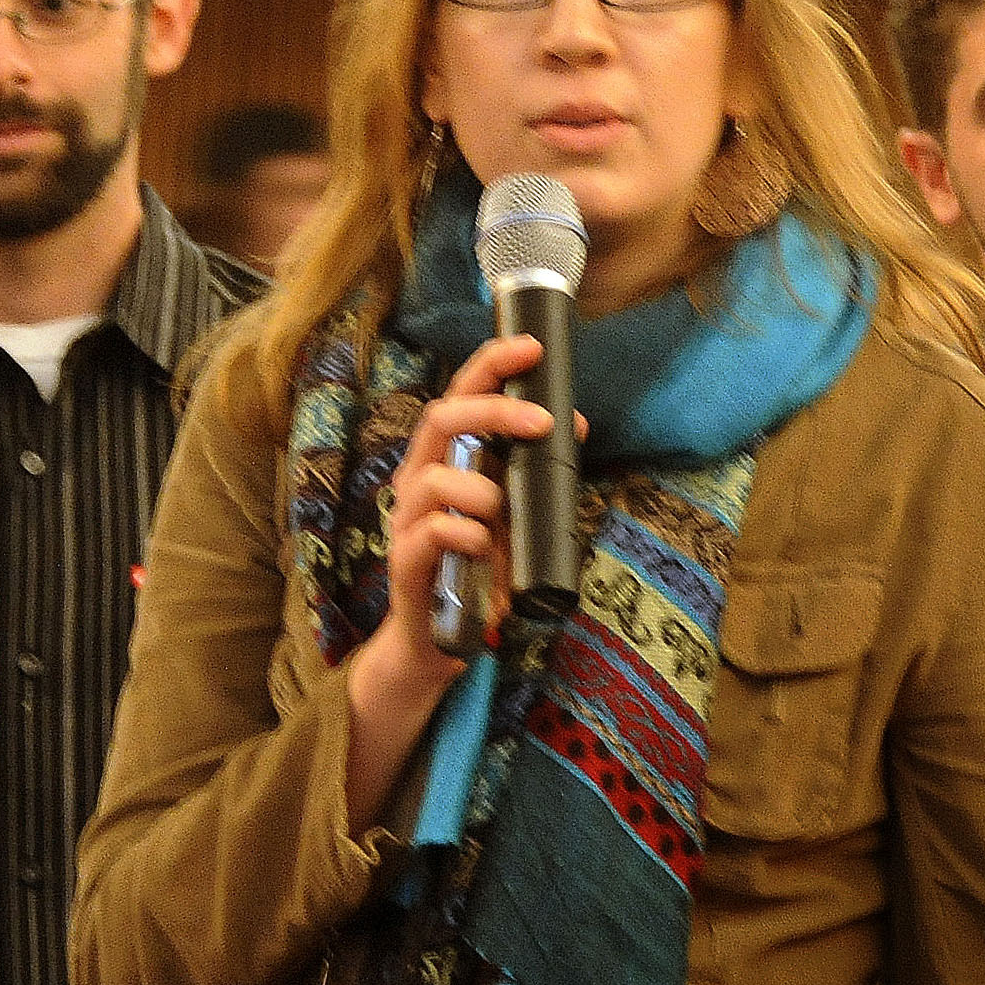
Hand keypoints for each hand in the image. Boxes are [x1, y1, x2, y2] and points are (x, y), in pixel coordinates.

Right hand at [342, 336, 572, 820]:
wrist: (440, 638)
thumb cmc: (478, 564)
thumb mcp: (512, 510)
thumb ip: (533, 471)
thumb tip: (577, 424)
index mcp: (446, 458)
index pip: (461, 394)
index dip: (492, 364)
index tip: (530, 346)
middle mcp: (419, 478)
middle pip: (443, 419)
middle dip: (495, 412)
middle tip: (543, 423)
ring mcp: (408, 520)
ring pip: (435, 478)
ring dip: (483, 492)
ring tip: (501, 517)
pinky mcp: (407, 562)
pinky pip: (434, 534)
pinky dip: (468, 537)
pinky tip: (485, 550)